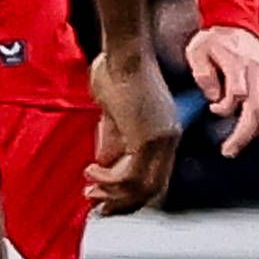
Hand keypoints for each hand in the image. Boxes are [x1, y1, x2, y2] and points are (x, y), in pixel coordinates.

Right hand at [86, 46, 179, 212]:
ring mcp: (160, 139)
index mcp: (165, 131)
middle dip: (122, 202)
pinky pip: (128, 174)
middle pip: (152, 189)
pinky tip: (92, 173)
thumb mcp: (114, 112)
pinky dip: (108, 180)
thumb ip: (114, 137)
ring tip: (90, 190)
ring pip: (140, 186)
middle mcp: (168, 138)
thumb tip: (105, 162)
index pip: (155, 176)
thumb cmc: (118, 69)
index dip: (131, 194)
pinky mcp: (146, 138)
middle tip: (97, 206)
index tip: (107, 200)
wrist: (125, 52)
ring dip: (112, 193)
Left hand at [184, 25, 258, 157]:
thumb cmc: (213, 40)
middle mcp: (257, 72)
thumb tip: (214, 98)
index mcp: (239, 63)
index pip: (238, 93)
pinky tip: (247, 132)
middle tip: (229, 151)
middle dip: (243, 134)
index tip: (213, 109)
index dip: (225, 107)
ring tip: (236, 145)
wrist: (236, 24)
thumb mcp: (197, 51)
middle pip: (258, 109)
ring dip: (252, 132)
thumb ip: (203, 76)